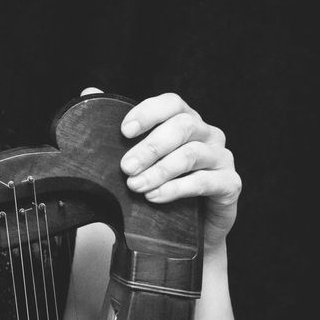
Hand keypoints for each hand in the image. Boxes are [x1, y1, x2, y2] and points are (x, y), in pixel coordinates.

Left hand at [82, 87, 240, 250]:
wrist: (191, 228)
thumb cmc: (163, 184)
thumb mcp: (138, 157)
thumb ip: (119, 127)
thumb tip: (89, 91)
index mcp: (185, 120)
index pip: (171, 104)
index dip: (148, 113)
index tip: (125, 131)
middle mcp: (207, 134)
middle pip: (182, 127)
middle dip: (150, 147)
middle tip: (126, 167)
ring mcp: (221, 157)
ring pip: (191, 154)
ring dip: (159, 170)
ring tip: (136, 186)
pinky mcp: (230, 184)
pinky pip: (205, 182)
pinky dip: (177, 189)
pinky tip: (156, 196)